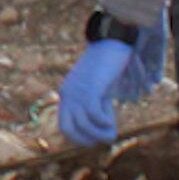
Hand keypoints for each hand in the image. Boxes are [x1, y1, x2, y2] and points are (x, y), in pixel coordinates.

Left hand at [54, 18, 167, 145]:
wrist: (113, 40)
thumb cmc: (109, 64)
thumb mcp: (100, 88)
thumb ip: (98, 105)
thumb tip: (105, 128)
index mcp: (67, 94)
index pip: (65, 126)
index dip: (81, 137)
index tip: (97, 137)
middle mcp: (68, 94)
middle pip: (67, 129)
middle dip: (86, 140)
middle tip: (103, 137)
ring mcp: (78, 91)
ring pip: (82, 125)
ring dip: (99, 133)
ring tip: (112, 131)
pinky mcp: (90, 87)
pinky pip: (93, 114)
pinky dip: (104, 123)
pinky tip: (113, 121)